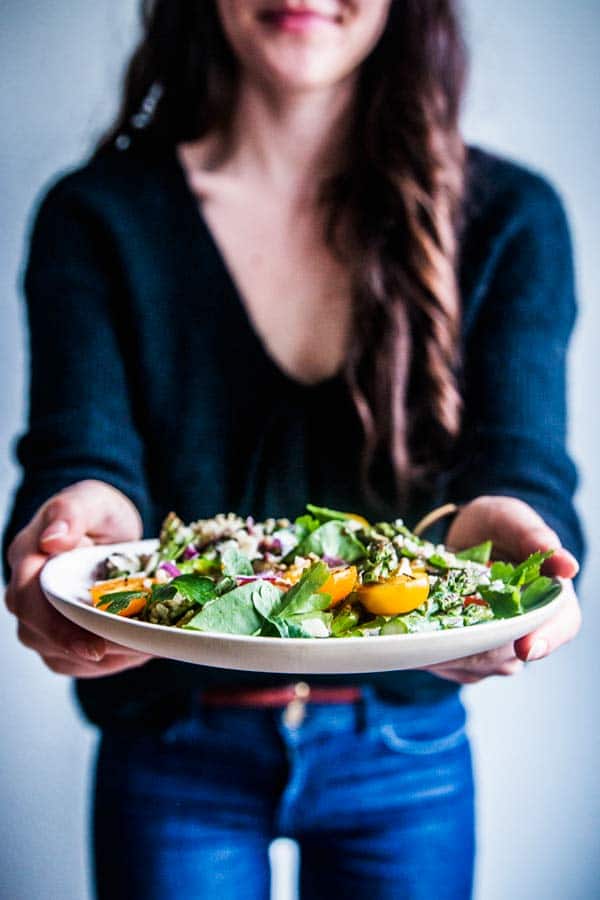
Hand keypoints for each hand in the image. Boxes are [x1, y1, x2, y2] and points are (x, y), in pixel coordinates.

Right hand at [4, 479, 152, 676]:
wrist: (108, 528)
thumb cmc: (97, 512)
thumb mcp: (91, 500)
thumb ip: (71, 514)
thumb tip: (52, 539)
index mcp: (27, 558)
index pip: (29, 601)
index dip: (58, 629)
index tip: (93, 648)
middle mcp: (26, 592)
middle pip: (40, 636)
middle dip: (85, 651)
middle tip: (130, 653)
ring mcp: (41, 616)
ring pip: (58, 655)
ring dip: (100, 661)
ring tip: (141, 651)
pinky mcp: (60, 634)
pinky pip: (74, 660)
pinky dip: (107, 662)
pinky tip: (136, 652)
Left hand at [424, 495, 580, 683]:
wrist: (463, 537)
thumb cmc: (495, 526)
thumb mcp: (511, 519)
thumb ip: (534, 536)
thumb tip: (568, 565)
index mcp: (552, 599)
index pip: (561, 626)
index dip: (546, 639)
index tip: (527, 647)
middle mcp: (528, 630)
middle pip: (509, 652)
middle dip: (477, 646)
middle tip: (444, 633)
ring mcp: (496, 648)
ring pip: (476, 664)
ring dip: (447, 651)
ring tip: (418, 631)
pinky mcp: (466, 655)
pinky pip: (449, 663)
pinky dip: (429, 652)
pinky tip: (409, 637)